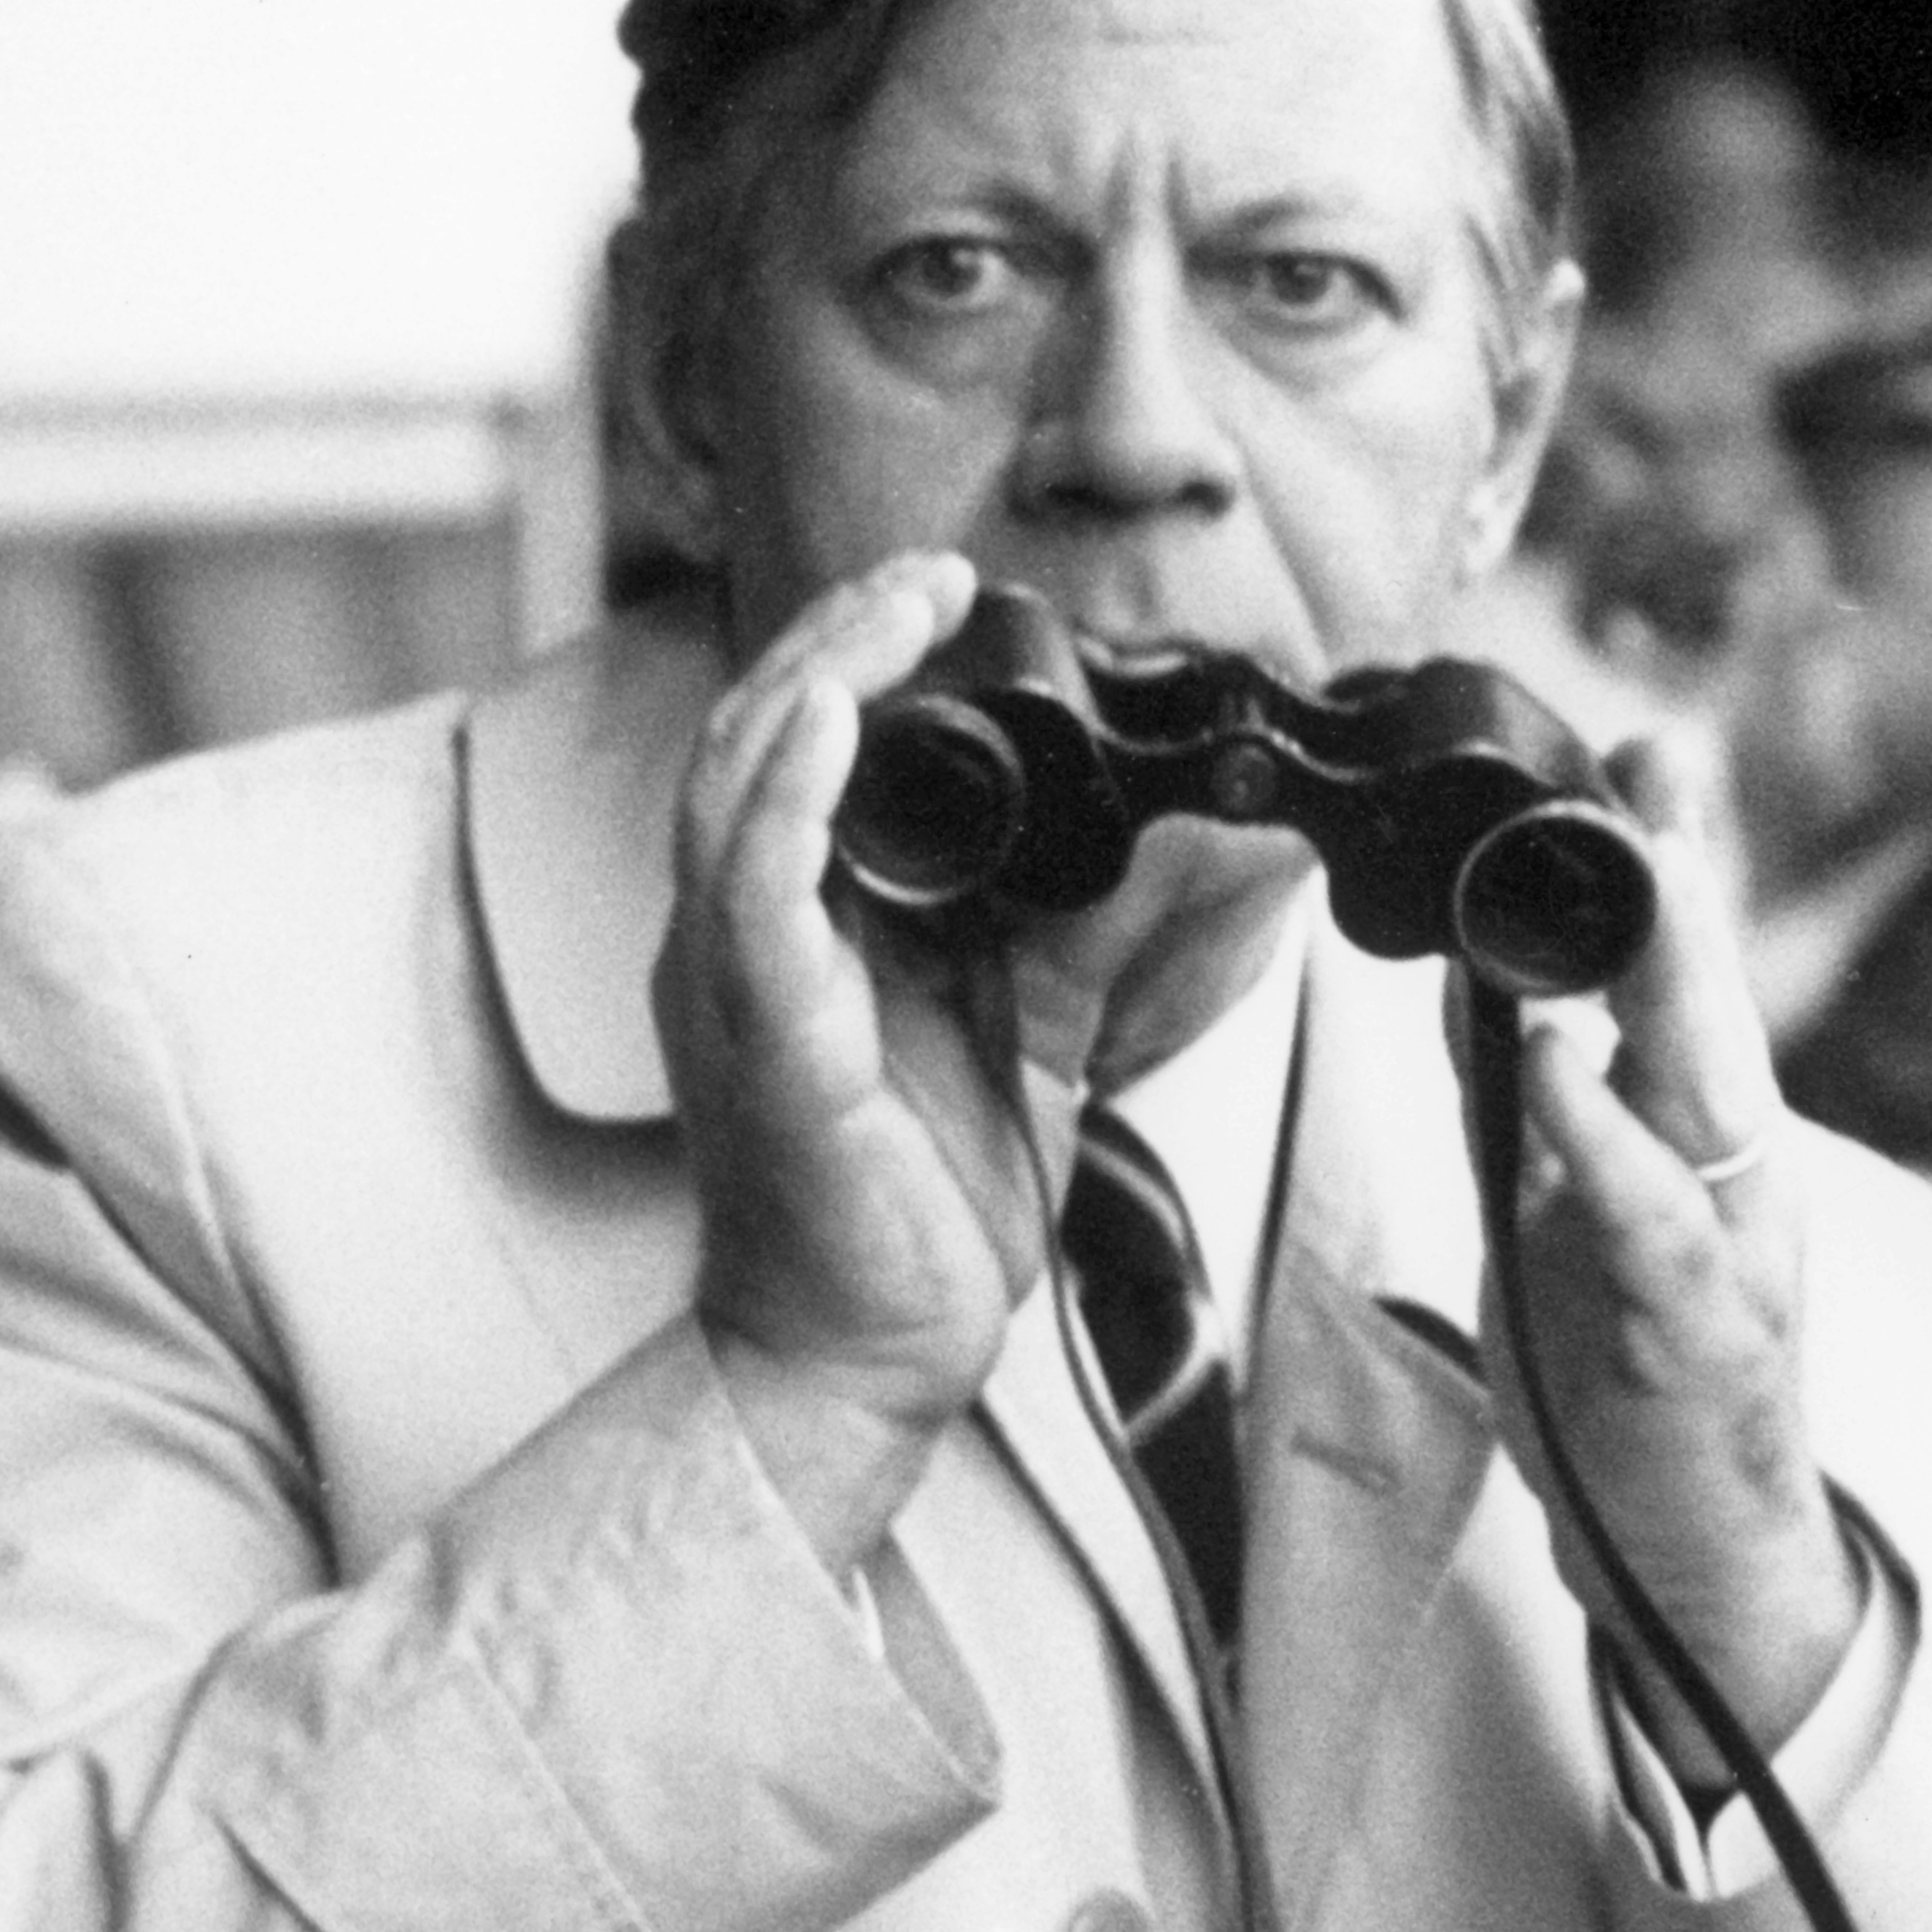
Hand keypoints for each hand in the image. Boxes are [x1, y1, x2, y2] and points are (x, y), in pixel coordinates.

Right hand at [655, 552, 1058, 1567]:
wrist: (860, 1357)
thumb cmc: (912, 1216)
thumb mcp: (1027, 1037)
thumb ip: (1084, 935)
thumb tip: (1196, 838)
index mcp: (784, 939)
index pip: (793, 761)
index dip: (854, 662)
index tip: (942, 596)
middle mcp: (736, 948)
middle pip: (755, 742)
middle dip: (841, 639)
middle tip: (932, 573)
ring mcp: (735, 991)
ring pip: (739, 786)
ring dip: (817, 677)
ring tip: (893, 609)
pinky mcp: (765, 1043)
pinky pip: (751, 894)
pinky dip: (787, 795)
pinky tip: (830, 718)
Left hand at [1472, 732, 1863, 1774]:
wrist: (1690, 1561)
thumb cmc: (1622, 1380)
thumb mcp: (1561, 1223)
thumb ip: (1531, 1119)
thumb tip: (1484, 1002)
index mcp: (1698, 1142)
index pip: (1677, 982)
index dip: (1666, 867)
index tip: (1645, 749)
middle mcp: (1731, 1175)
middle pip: (1707, 1003)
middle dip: (1686, 877)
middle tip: (1660, 758)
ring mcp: (1726, 1251)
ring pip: (1702, 1091)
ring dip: (1664, 984)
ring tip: (1622, 882)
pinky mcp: (1697, 1335)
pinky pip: (1651, 1223)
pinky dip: (1604, 1145)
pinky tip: (1559, 1076)